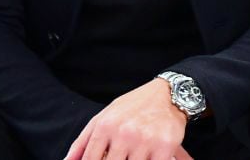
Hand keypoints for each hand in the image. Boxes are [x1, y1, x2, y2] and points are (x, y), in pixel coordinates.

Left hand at [65, 79, 191, 159]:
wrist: (166, 95)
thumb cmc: (131, 108)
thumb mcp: (103, 118)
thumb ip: (83, 141)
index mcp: (105, 126)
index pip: (90, 159)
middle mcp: (123, 133)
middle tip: (117, 157)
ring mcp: (144, 141)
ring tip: (129, 155)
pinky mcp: (164, 148)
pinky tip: (144, 157)